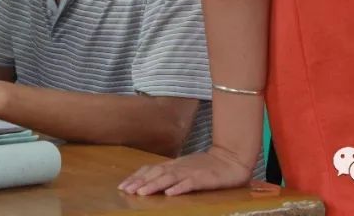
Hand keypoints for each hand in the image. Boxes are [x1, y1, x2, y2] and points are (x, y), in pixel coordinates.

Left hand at [118, 146, 252, 196]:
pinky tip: (170, 194)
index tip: (122, 185)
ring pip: (169, 178)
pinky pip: (190, 183)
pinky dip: (179, 188)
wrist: (231, 159)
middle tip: (125, 190)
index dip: (136, 177)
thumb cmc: (207, 166)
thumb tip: (151, 180)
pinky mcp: (203, 178)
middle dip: (139, 182)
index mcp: (173, 165)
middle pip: (155, 173)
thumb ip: (170, 173)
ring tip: (141, 192)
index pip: (150, 169)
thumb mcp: (185, 168)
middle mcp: (179, 167)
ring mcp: (191, 172)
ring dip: (154, 185)